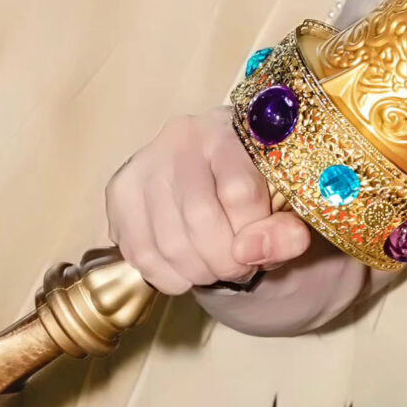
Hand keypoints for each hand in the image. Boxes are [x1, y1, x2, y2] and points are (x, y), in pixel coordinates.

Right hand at [105, 105, 313, 293]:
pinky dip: (170, 276)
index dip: (254, 236)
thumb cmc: (255, 189)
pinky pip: (141, 253)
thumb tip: (250, 252)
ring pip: (169, 242)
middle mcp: (182, 138)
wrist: (214, 174)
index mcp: (232, 131)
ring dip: (198, 272)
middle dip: (224, 261)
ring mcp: (144, 163)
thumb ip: (285, 231)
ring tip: (214, 268)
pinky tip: (186, 268)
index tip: (260, 249)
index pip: (240, 192)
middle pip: (200, 218)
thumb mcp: (285, 207)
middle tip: (237, 268)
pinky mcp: (120, 191)